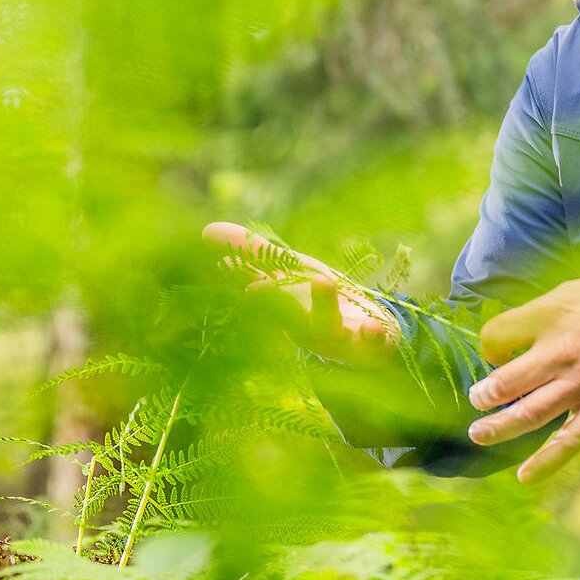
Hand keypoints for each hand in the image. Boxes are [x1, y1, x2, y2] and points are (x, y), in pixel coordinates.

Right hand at [202, 222, 395, 361]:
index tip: (225, 266)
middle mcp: (308, 330)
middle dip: (271, 301)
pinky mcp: (374, 347)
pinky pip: (374, 347)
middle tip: (253, 287)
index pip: (262, 296)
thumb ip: (253, 254)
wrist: (375, 338)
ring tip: (322, 280)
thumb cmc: (324, 302)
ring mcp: (342, 340)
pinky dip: (374, 339)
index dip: (245, 282)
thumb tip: (204, 232)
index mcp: (286, 312)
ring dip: (324, 306)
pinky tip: (375, 328)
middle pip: (288, 315)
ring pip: (328, 329)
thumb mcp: (291, 272)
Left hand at [465, 272, 579, 482]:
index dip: (490, 347)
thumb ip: (543, 312)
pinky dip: (544, 461)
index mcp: (550, 316)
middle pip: (504, 382)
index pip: (496, 336)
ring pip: (527, 414)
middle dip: (484, 395)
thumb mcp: (576, 289)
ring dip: (498, 428)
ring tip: (479, 434)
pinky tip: (523, 476)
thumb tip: (516, 333)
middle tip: (476, 401)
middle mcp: (560, 352)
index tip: (497, 353)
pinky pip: (568, 441)